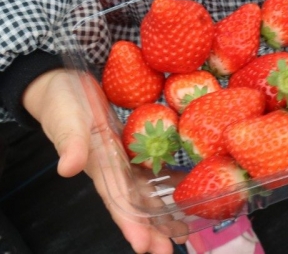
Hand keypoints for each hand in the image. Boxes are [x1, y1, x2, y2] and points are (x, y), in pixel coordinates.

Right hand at [23, 69, 186, 252]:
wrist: (65, 85)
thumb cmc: (63, 105)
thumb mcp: (66, 123)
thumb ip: (69, 145)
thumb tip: (66, 169)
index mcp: (100, 170)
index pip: (118, 204)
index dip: (131, 227)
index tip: (145, 247)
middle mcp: (116, 170)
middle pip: (138, 206)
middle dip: (154, 229)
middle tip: (173, 248)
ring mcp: (126, 159)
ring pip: (149, 191)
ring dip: (165, 211)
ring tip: (183, 231)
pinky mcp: (135, 145)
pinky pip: (156, 166)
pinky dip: (172, 179)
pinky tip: (190, 186)